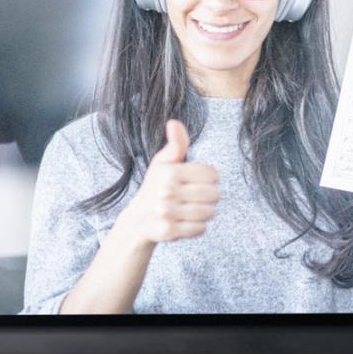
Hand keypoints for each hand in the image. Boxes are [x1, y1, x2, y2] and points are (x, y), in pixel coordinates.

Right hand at [123, 119, 220, 243]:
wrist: (138, 219)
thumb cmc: (156, 186)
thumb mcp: (163, 162)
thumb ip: (176, 144)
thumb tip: (174, 122)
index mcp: (169, 171)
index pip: (212, 174)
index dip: (209, 179)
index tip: (197, 182)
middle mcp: (166, 191)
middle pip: (214, 194)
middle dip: (209, 198)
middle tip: (194, 198)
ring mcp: (167, 212)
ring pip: (209, 213)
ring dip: (204, 213)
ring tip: (190, 210)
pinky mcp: (168, 231)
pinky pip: (200, 229)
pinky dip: (197, 227)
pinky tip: (185, 222)